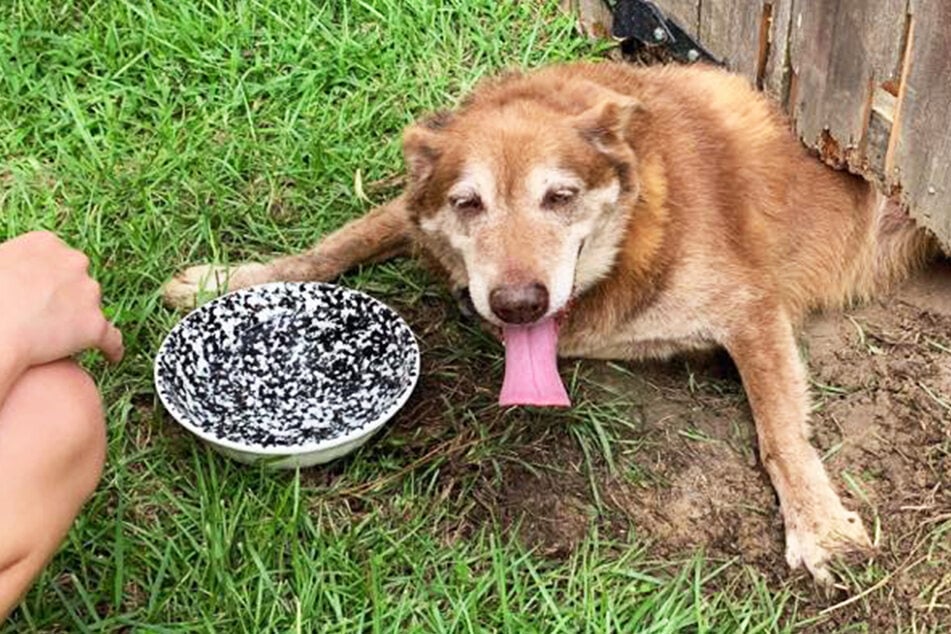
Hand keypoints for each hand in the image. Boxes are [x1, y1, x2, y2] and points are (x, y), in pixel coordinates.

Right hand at [0, 231, 123, 369]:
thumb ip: (8, 261)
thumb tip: (8, 266)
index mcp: (45, 243)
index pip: (58, 257)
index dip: (50, 278)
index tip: (41, 292)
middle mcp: (74, 262)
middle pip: (78, 280)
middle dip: (68, 296)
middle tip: (47, 317)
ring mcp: (88, 293)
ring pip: (92, 308)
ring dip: (82, 320)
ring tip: (65, 341)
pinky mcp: (95, 325)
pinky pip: (111, 338)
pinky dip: (112, 349)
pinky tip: (111, 358)